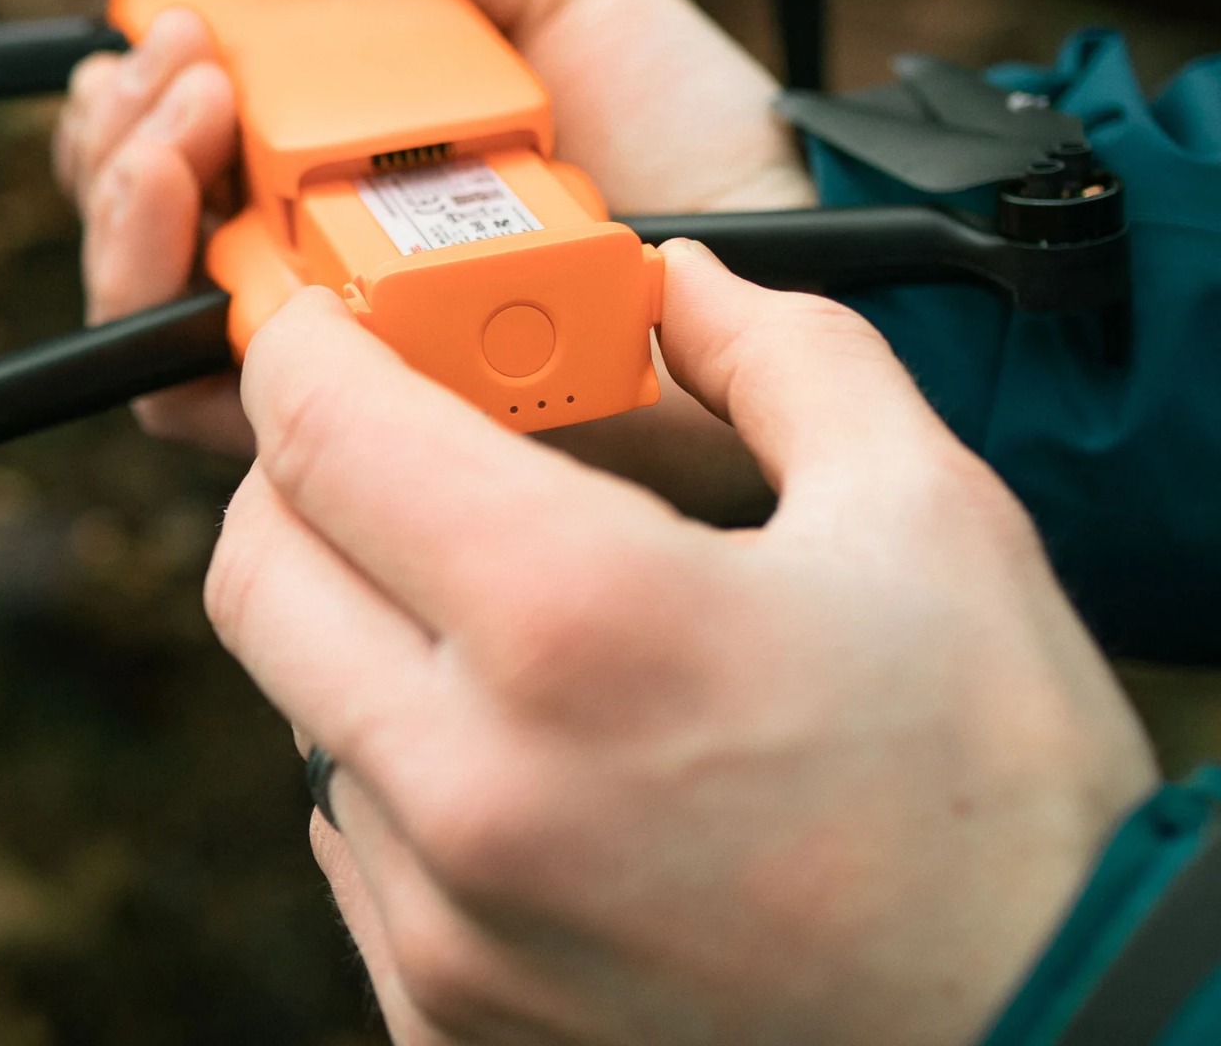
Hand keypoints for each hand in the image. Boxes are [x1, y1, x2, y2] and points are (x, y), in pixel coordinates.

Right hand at [55, 0, 813, 489]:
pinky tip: (231, 245)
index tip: (174, 27)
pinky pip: (213, 402)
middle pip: (146, 213)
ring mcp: (334, 338)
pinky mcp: (360, 420)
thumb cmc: (690, 133)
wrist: (780, 254)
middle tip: (182, 76)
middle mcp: (318, 248)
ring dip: (130, 209)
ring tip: (189, 128)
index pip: (186, 129)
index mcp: (346, 150)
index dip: (141, 85)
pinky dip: (181, 318)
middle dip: (119, 139)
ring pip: (151, 304)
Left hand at [205, 242, 1156, 1045]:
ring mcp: (447, 927)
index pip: (324, 433)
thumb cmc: (1000, 794)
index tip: (335, 327)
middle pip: (260, 569)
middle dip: (310, 475)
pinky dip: (402, 757)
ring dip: (366, 620)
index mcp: (578, 623)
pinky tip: (529, 743)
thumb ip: (781, 354)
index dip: (306, 348)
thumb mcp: (925, 512)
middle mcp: (474, 790)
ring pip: (301, 704)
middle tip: (405, 443)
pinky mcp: (448, 1017)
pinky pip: (354, 836)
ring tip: (507, 606)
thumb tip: (681, 287)